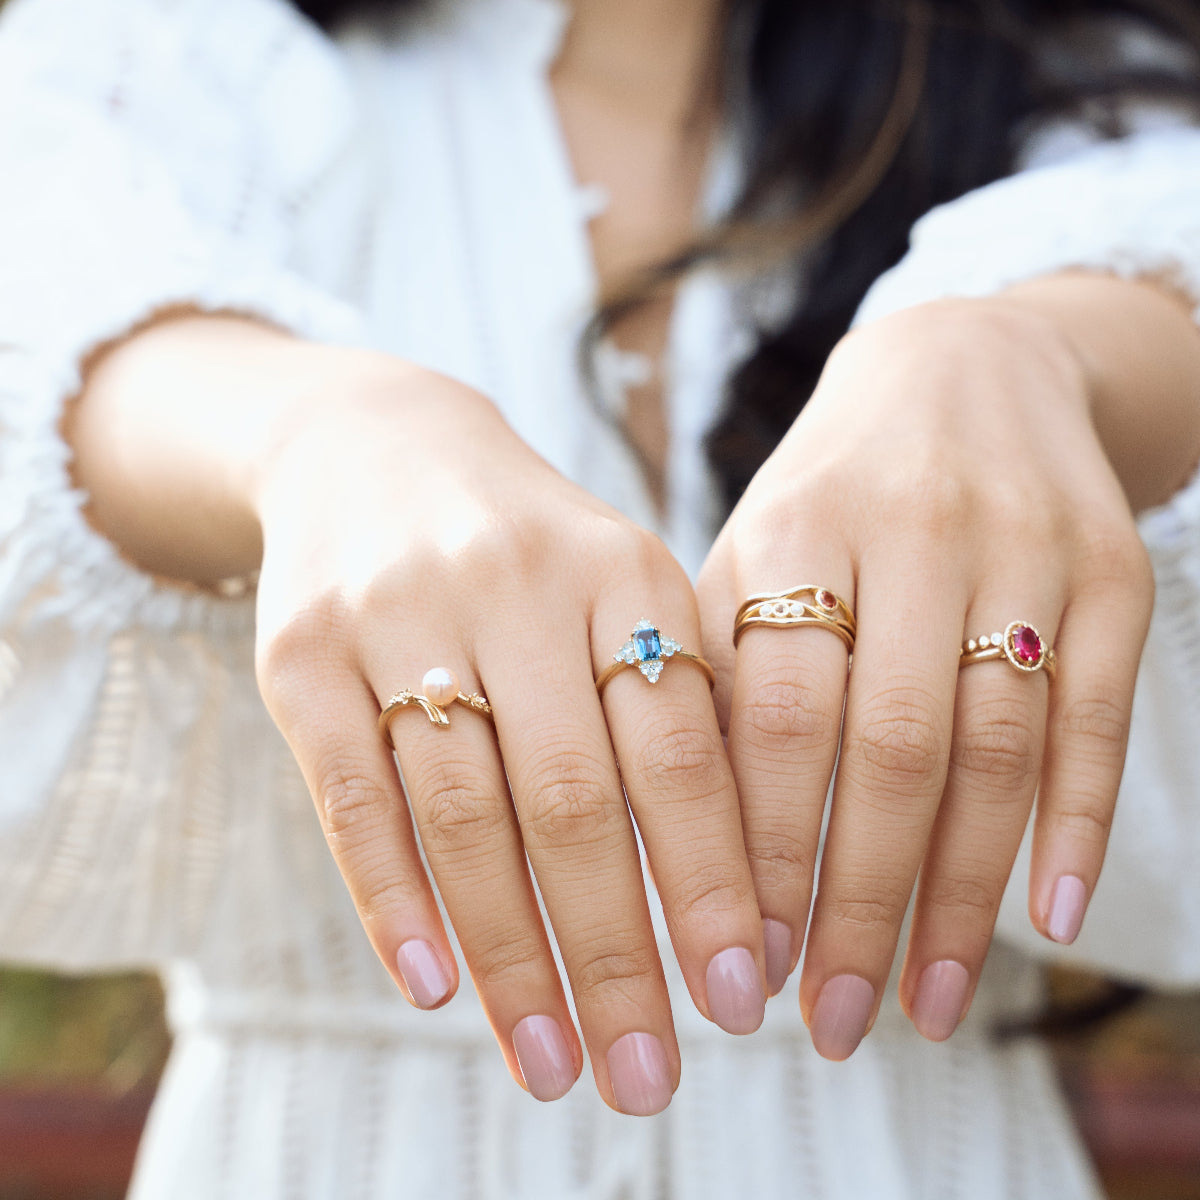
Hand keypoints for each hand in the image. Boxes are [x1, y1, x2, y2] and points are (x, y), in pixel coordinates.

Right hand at [251, 358, 766, 1112]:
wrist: (375, 446)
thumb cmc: (529, 548)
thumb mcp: (619, 587)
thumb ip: (675, 707)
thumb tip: (737, 894)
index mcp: (621, 569)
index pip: (682, 749)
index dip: (714, 880)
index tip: (742, 997)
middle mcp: (512, 583)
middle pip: (574, 799)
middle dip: (618, 953)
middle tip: (648, 1078)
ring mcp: (396, 612)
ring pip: (464, 814)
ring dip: (513, 956)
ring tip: (554, 1062)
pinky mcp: (299, 649)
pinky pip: (350, 796)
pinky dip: (393, 900)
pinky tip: (437, 988)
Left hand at [697, 298, 1153, 1055]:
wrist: (964, 368)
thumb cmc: (828, 489)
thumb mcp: (751, 553)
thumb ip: (721, 674)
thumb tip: (676, 840)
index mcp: (793, 529)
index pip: (778, 719)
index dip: (764, 849)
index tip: (743, 961)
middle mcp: (911, 533)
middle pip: (888, 749)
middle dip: (856, 901)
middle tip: (828, 1021)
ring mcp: (1024, 548)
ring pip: (996, 749)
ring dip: (961, 894)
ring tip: (926, 1005)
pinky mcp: (1112, 569)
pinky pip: (1100, 713)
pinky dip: (1075, 823)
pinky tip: (1048, 917)